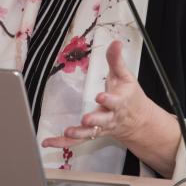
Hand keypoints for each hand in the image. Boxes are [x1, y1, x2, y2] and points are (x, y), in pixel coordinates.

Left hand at [41, 40, 171, 147]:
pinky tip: (48, 142)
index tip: (100, 97)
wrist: (137, 121)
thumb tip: (115, 42)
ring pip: (89, 134)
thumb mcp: (125, 76)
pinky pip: (78, 141)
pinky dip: (63, 143)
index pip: (114, 102)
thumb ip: (117, 60)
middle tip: (85, 120)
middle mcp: (110, 118)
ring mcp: (101, 128)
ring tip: (67, 132)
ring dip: (78, 134)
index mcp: (119, 103)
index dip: (108, 100)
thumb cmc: (130, 96)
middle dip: (94, 120)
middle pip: (102, 121)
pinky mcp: (92, 134)